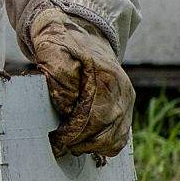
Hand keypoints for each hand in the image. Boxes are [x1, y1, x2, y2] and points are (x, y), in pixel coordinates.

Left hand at [26, 11, 132, 159]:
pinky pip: (120, 136)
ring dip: (91, 146)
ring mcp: (127, 99)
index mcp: (105, 77)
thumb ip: (58, 77)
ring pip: (115, 139)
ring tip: (70, 142)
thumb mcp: (53, 52)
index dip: (74, 133)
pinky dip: (103, 144)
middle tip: (60, 144)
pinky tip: (84, 141)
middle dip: (80, 143)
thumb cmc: (62, 44)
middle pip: (107, 132)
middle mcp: (122, 90)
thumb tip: (68, 107)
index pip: (94, 117)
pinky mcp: (126, 106)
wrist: (82, 34)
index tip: (57, 139)